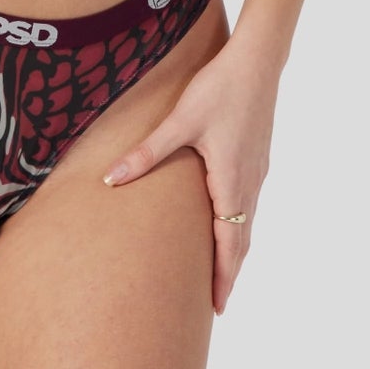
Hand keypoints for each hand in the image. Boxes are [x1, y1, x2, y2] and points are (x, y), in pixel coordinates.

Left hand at [101, 34, 277, 315]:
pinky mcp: (257, 157)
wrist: (258, 61)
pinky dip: (239, 224)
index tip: (217, 307)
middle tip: (217, 303)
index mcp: (231, 182)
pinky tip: (226, 220)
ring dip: (235, 249)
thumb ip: (147, 153)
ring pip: (248, 221)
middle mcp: (249, 183)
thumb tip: (111, 180)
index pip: (230, 243)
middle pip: (242, 240)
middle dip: (230, 272)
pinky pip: (249, 202)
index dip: (224, 276)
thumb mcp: (180, 122)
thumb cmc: (219, 89)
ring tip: (220, 271)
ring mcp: (257, 170)